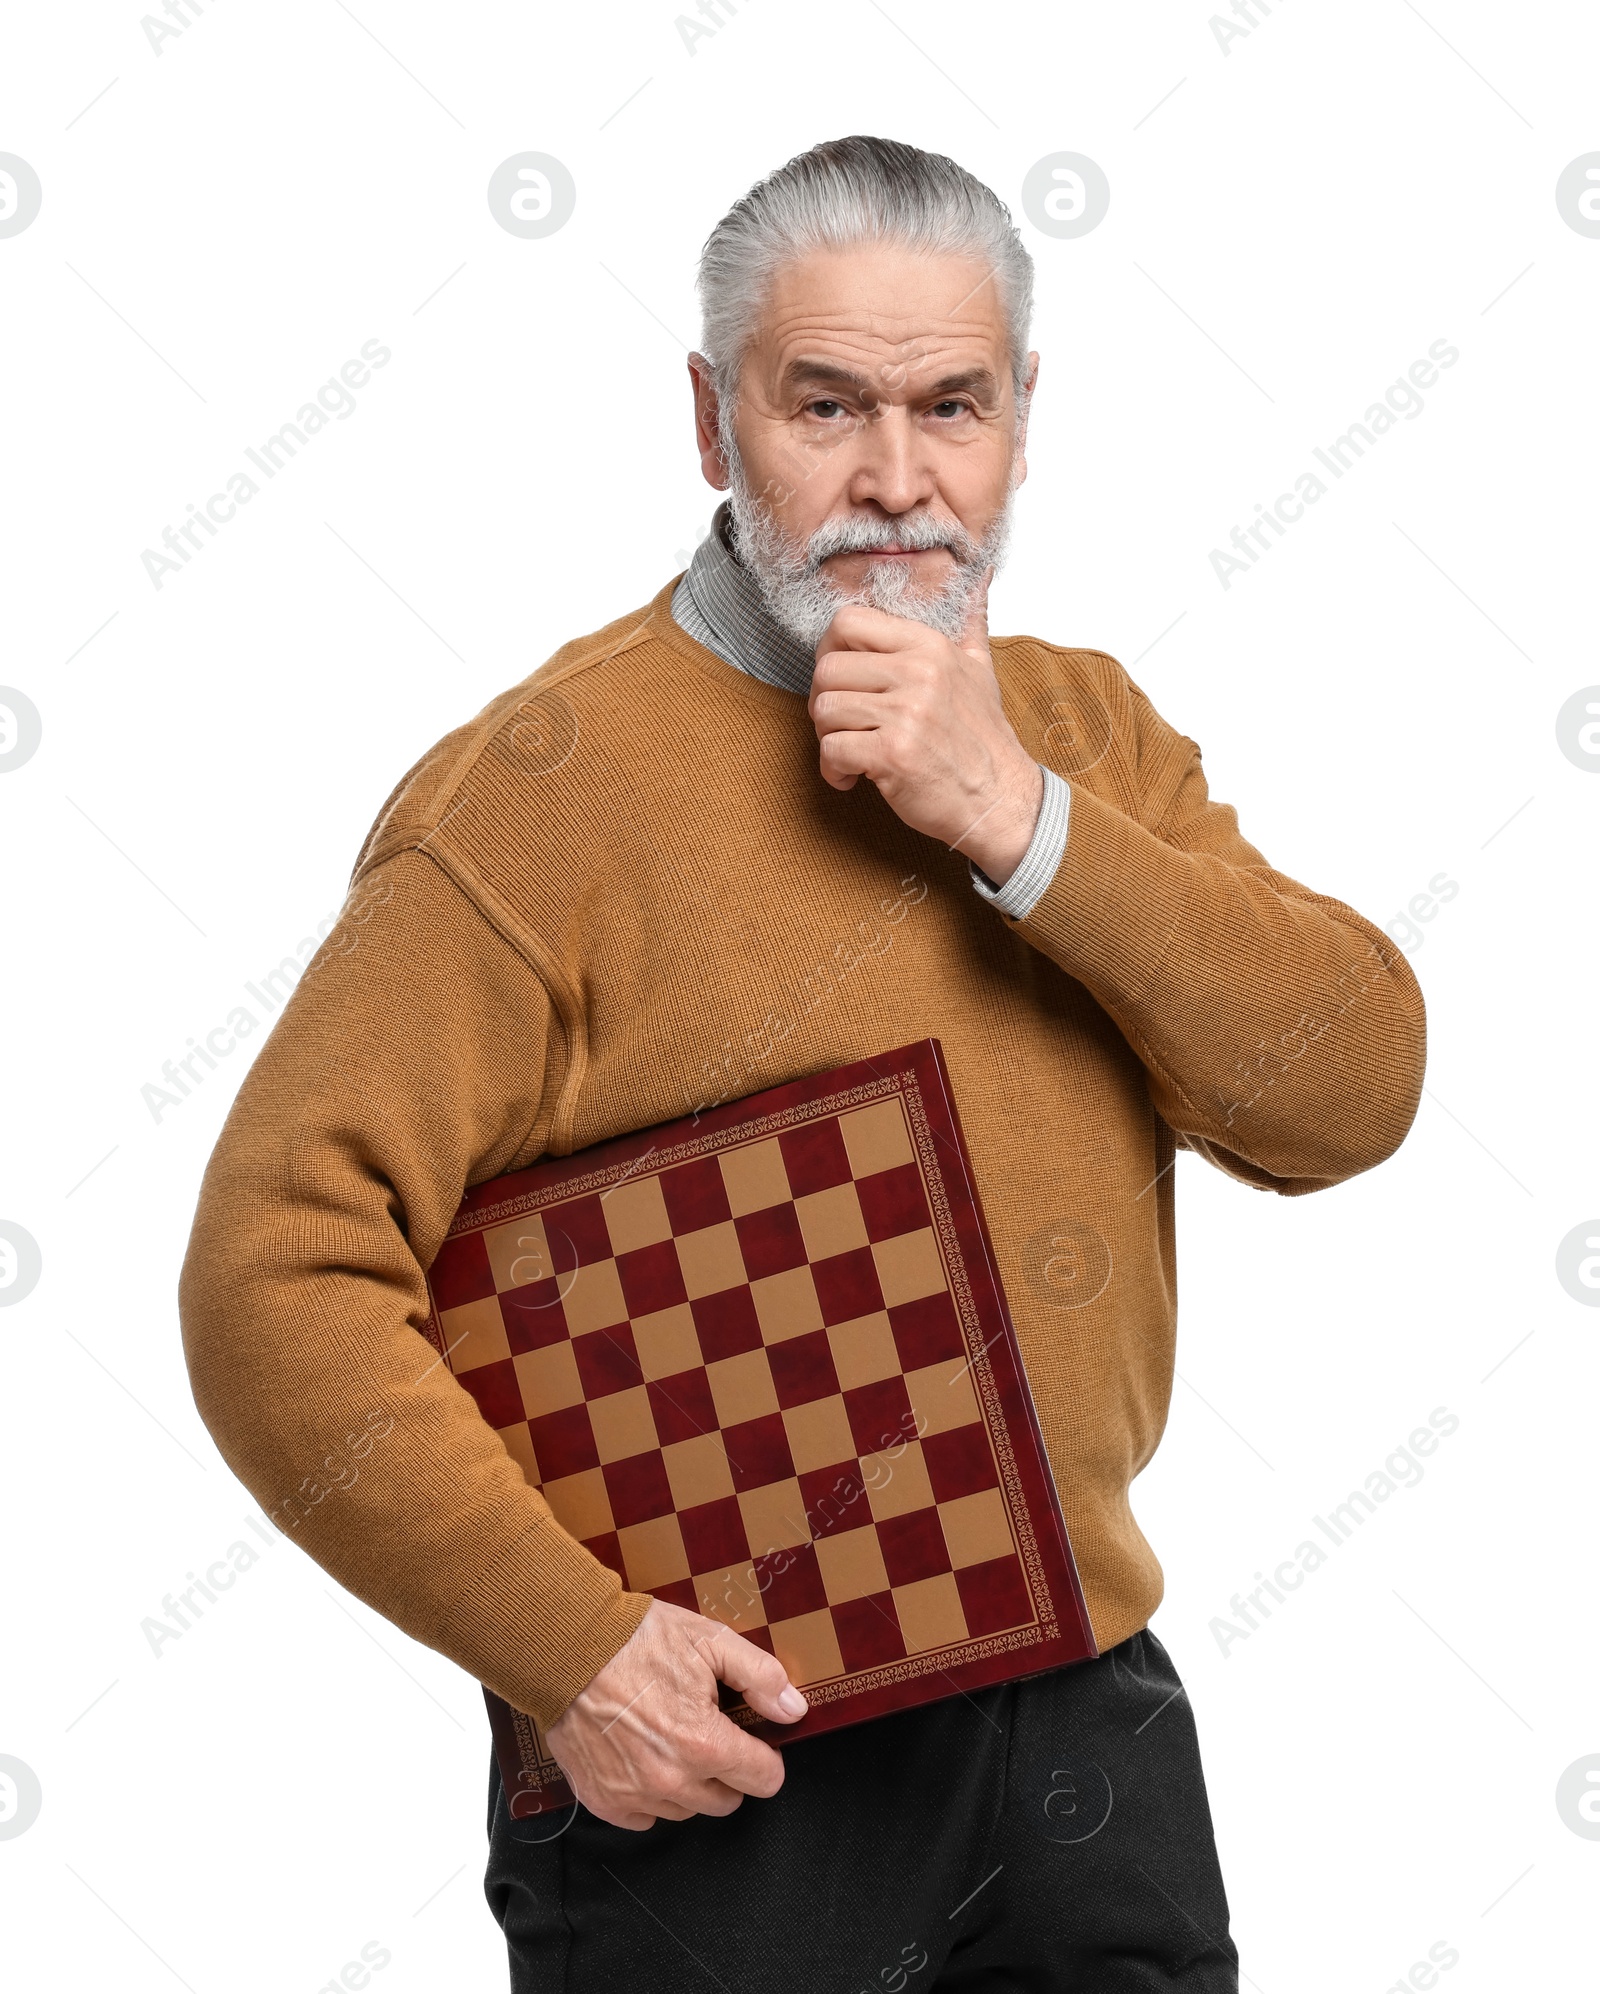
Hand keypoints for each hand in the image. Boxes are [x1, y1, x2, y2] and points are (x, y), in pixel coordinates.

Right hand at [544, 1598, 807, 1830]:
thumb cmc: (637, 1641)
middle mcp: (671, 1780)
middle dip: (727, 1769)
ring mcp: (635, 1795)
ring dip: (688, 1782)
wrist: (569, 1649)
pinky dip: (649, 1793)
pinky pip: (645, 1816)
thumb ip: (760, 1676)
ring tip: (670, 1736)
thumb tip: (793, 1709)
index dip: (765, 1756)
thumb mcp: (710, 1640)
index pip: (764, 1780)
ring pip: (687, 1809)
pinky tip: (642, 1754)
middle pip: (727, 1800)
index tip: (753, 1740)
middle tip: (707, 1729)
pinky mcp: (604, 1801)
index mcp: (704, 1744)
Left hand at [809, 570, 1043, 886]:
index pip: (848, 620)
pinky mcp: (893, 753)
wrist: (1000, 799)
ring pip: (824, 709)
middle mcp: (918, 672)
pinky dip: (833, 770)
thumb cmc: (982, 738)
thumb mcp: (980, 667)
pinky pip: (832, 750)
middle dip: (824, 701)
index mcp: (929, 645)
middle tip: (843, 725)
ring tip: (852, 752)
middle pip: (827, 668)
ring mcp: (906, 713)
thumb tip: (981, 572)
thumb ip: (970, 619)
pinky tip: (854, 778)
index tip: (841, 680)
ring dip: (828, 738)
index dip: (830, 650)